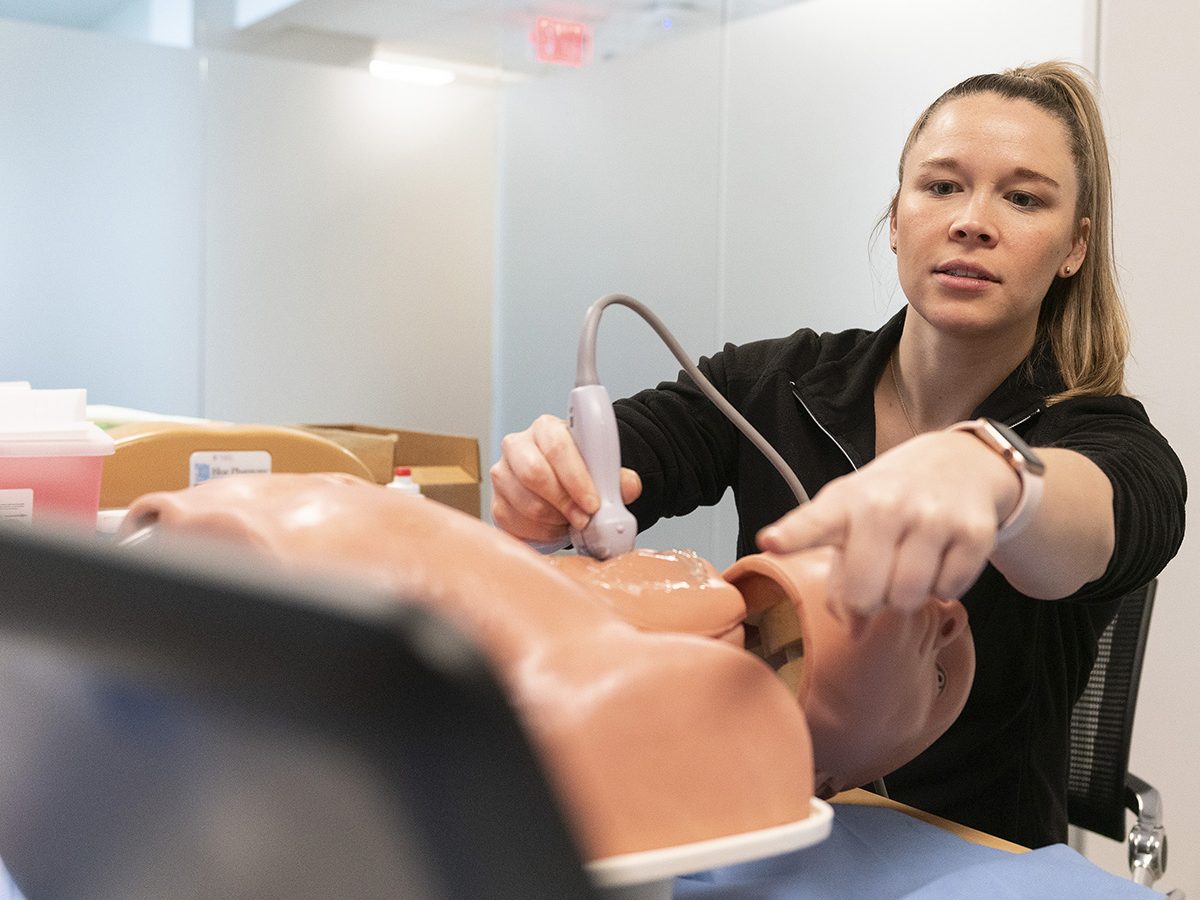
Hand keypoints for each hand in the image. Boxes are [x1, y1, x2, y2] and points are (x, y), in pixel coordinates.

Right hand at [490, 414, 642, 544]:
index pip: (557, 447)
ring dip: (553, 520)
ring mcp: (502, 474)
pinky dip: (540, 532)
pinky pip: (515, 523)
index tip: (593, 503)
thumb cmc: (578, 473)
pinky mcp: (496, 502)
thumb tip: (629, 486)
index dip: (576, 478)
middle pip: (533, 473)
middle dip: (563, 502)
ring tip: (571, 522)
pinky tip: (555, 528)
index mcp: (546, 429)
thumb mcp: (601, 470)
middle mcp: (517, 445)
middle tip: (583, 519)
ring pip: (525, 502)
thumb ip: (618, 478)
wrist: (559, 486)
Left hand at [756, 431, 1018, 615]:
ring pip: (908, 598)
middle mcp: (887, 505)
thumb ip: (838, 570)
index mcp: (846, 501)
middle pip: (866, 594)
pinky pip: (949, 591)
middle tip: (877, 578)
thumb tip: (851, 628)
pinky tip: (939, 558)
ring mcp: (933, 517)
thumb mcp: (852, 515)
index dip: (792, 535)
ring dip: (907, 596)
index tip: (771, 541)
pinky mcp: (973, 532)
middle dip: (869, 601)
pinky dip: (943, 586)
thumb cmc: (892, 497)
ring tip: (908, 565)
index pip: (815, 522)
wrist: (960, 462)